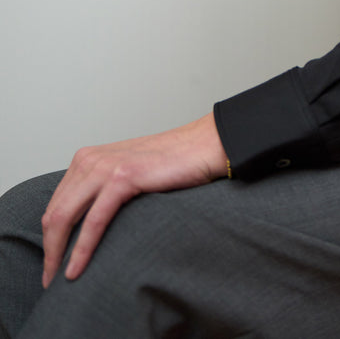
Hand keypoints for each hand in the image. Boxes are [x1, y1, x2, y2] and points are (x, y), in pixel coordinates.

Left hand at [41, 112, 228, 287]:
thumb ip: (102, 190)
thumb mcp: (125, 175)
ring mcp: (105, 166)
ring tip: (57, 280)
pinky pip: (94, 221)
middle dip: (49, 250)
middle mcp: (90, 159)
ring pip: (65, 217)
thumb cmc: (170, 165)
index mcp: (87, 158)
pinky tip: (76, 269)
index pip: (55, 204)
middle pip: (54, 213)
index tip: (53, 263)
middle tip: (49, 279)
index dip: (50, 237)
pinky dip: (82, 249)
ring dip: (58, 254)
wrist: (203, 146)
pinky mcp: (123, 177)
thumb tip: (84, 225)